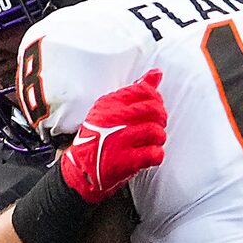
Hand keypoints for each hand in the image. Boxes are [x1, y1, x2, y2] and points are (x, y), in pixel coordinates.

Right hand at [61, 70, 166, 202]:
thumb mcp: (110, 109)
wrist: (82, 169)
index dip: (156, 100)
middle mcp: (113, 119)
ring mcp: (119, 140)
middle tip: (156, 126)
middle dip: (160, 119)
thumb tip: (157, 73)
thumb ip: (135, 90)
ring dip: (158, 139)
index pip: (144, 91)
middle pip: (154, 111)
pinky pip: (155, 154)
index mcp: (110, 103)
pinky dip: (156, 155)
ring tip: (149, 142)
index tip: (154, 108)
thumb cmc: (99, 136)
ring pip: (157, 133)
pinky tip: (147, 155)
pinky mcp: (125, 161)